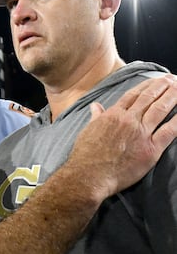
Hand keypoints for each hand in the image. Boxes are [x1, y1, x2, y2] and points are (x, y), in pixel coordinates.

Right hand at [70, 74, 176, 200]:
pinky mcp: (151, 149)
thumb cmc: (85, 155)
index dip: (146, 85)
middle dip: (163, 86)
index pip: (133, 95)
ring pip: (160, 109)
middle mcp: (129, 120)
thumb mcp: (87, 130)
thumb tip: (95, 106)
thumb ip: (96, 117)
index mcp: (113, 115)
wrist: (89, 174)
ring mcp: (140, 133)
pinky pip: (169, 131)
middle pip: (149, 98)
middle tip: (172, 79)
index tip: (155, 80)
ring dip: (172, 96)